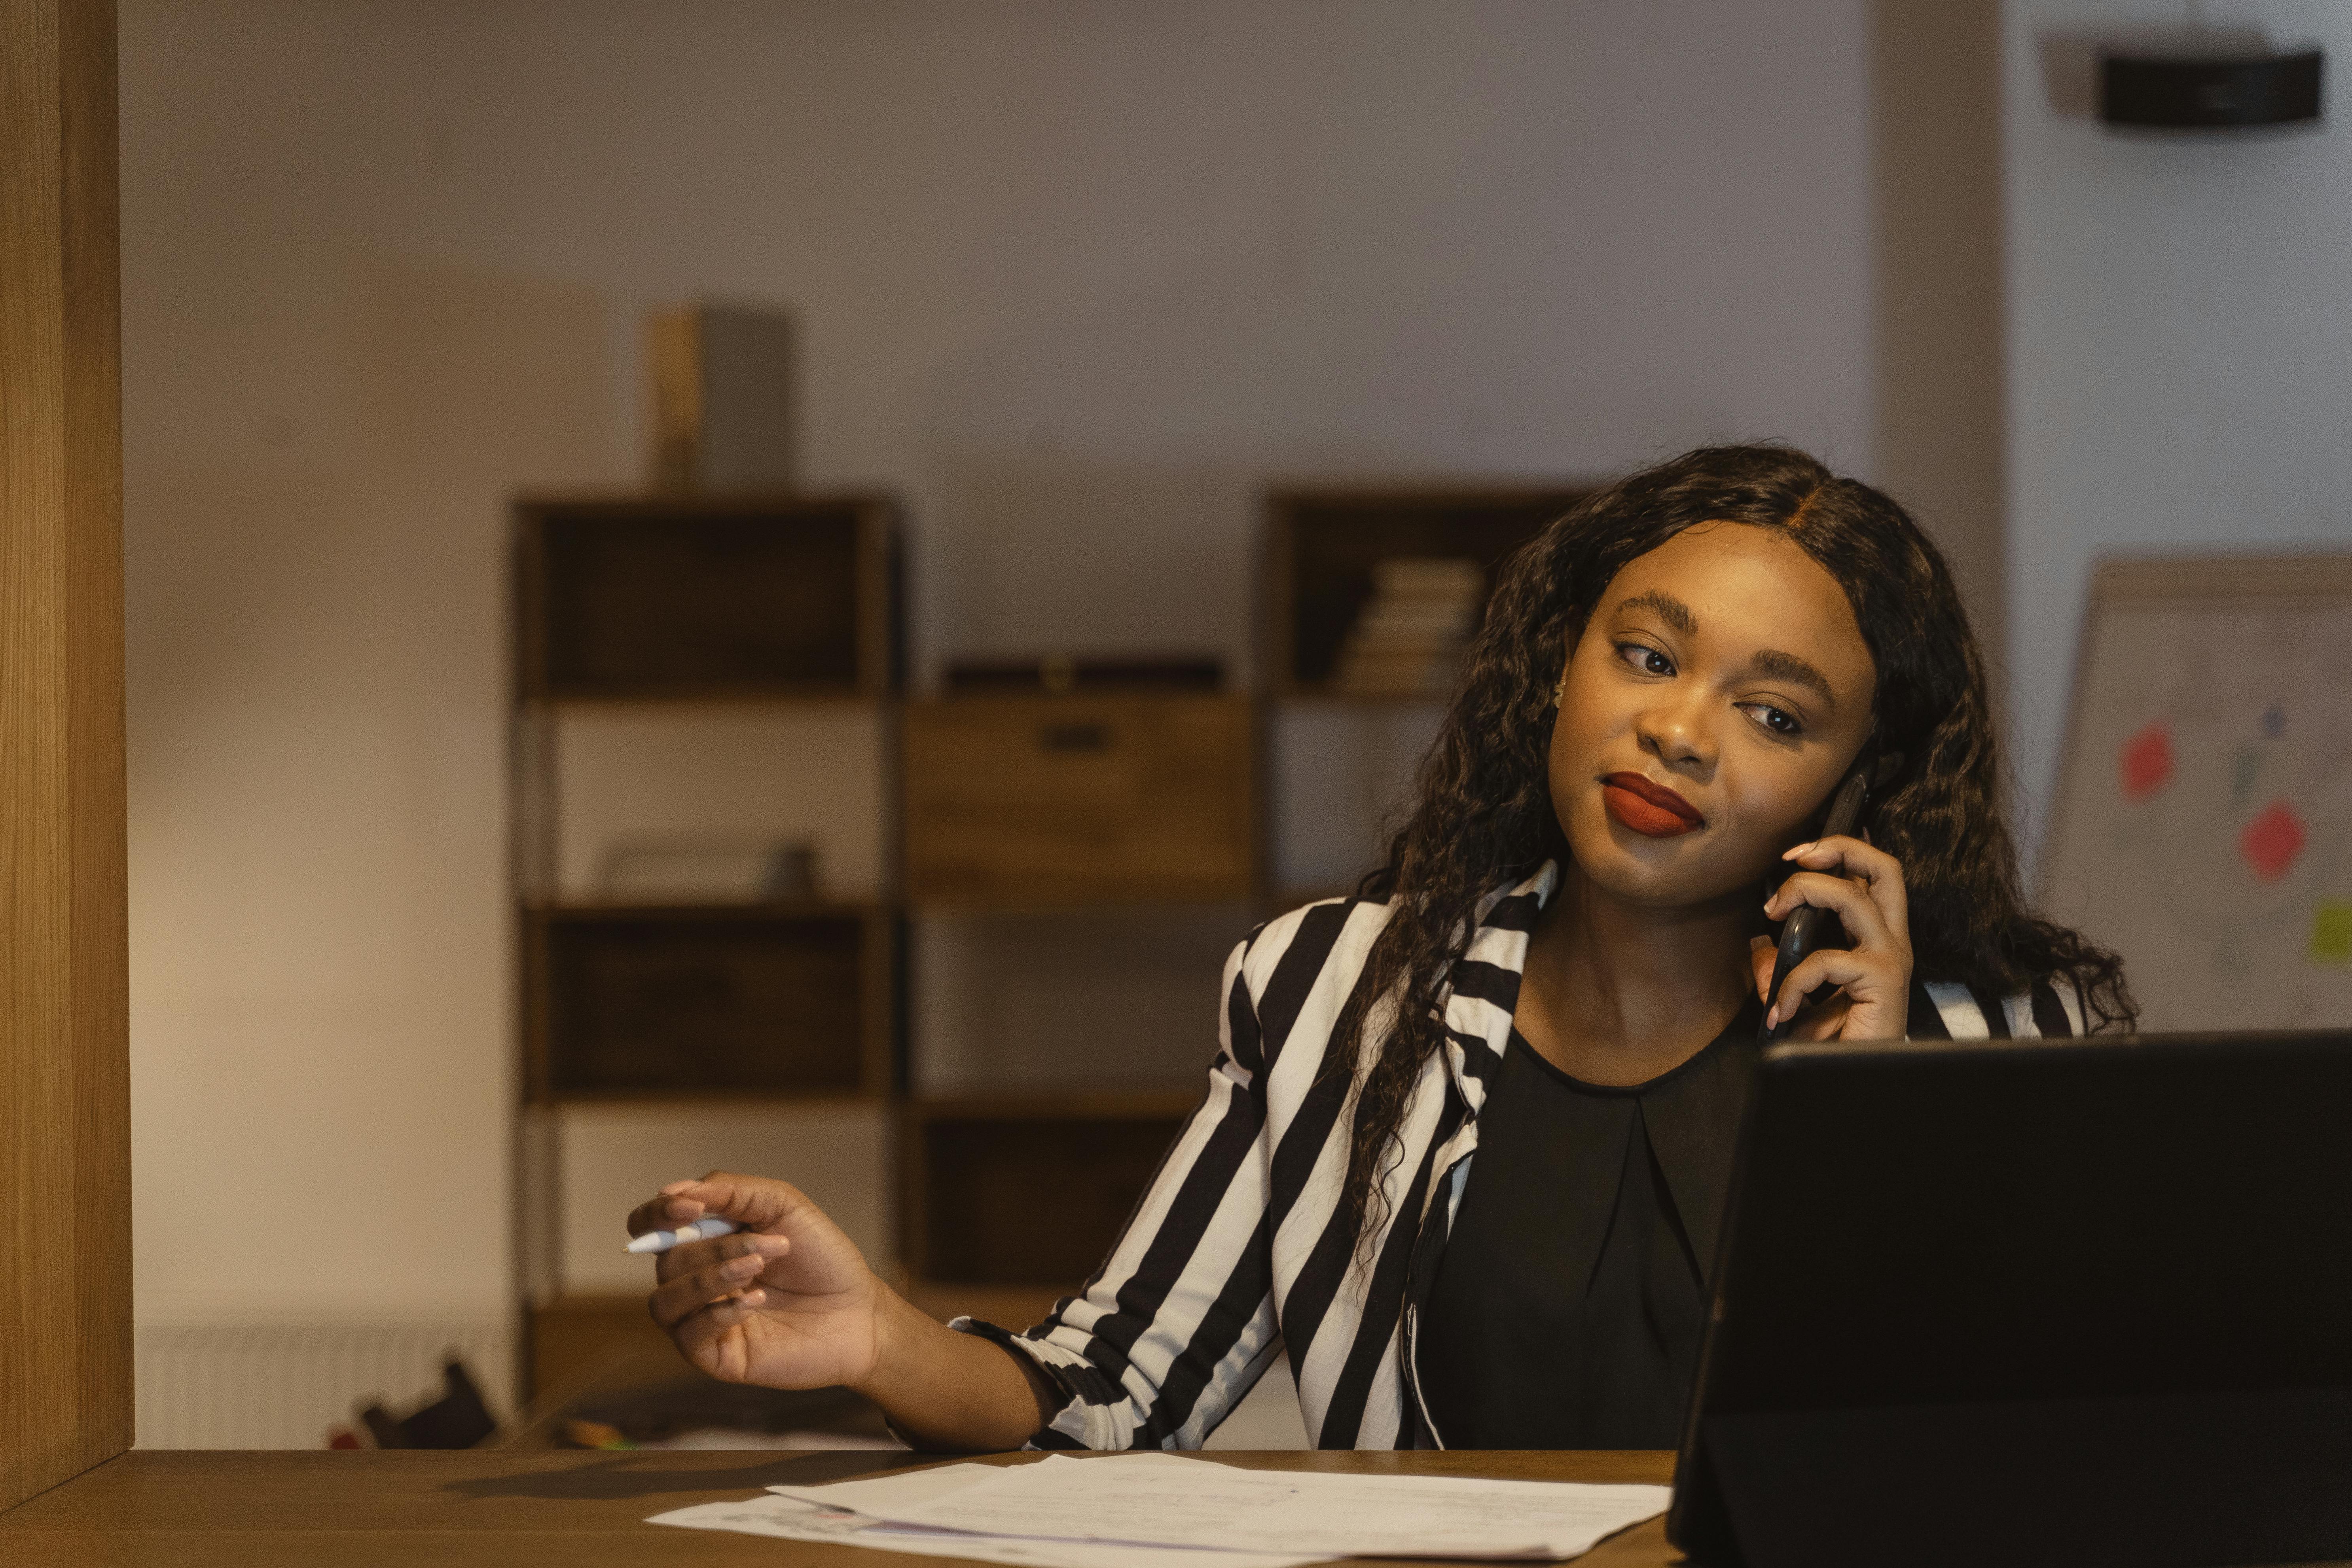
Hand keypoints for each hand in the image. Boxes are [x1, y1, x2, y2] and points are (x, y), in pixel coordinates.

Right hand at [627, 1171, 885, 1390]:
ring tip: (758, 1268)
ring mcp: (701, 1320)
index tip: (688, 1207)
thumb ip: (730, 1191)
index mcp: (703, 1241)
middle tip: (771, 1245)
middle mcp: (694, 1281)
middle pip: (666, 1259)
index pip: (648, 1226)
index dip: (656, 1214)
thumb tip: (673, 1191)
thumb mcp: (782, 1205)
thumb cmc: (821, 1257)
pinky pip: (688, 1336)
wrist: (859, 1311)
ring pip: (666, 1299)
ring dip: (711, 1277)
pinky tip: (756, 1302)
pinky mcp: (716, 1355)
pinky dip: (718, 1313)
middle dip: (717, 1246)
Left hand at [1750, 833, 1910, 1040]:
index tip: (1794, 856)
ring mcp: (1890, 959)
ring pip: (1854, 897)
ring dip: (1804, 894)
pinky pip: (1827, 960)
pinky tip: (1781, 1009)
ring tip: (1772, 914)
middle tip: (1794, 859)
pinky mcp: (1884, 981)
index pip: (1874, 874)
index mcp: (1876, 937)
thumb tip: (1758, 945)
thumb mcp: (1796, 998)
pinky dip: (1793, 980)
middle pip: (1886, 868)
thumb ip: (1779, 969)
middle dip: (1839, 848)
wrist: (1853, 1082)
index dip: (1839, 850)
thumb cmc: (1833, 1043)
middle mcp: (1891, 942)